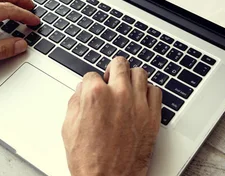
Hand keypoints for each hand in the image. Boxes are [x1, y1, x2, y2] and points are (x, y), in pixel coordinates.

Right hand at [62, 57, 161, 175]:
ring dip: (131, 78)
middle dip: (112, 70)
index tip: (93, 89)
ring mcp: (138, 103)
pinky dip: (148, 92)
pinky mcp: (153, 115)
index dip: (91, 83)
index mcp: (95, 95)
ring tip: (126, 87)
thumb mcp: (69, 128)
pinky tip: (140, 99)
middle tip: (111, 79)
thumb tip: (81, 91)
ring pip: (140, 72)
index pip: (92, 74)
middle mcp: (119, 94)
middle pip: (119, 64)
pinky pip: (156, 91)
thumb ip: (75, 102)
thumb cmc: (89, 161)